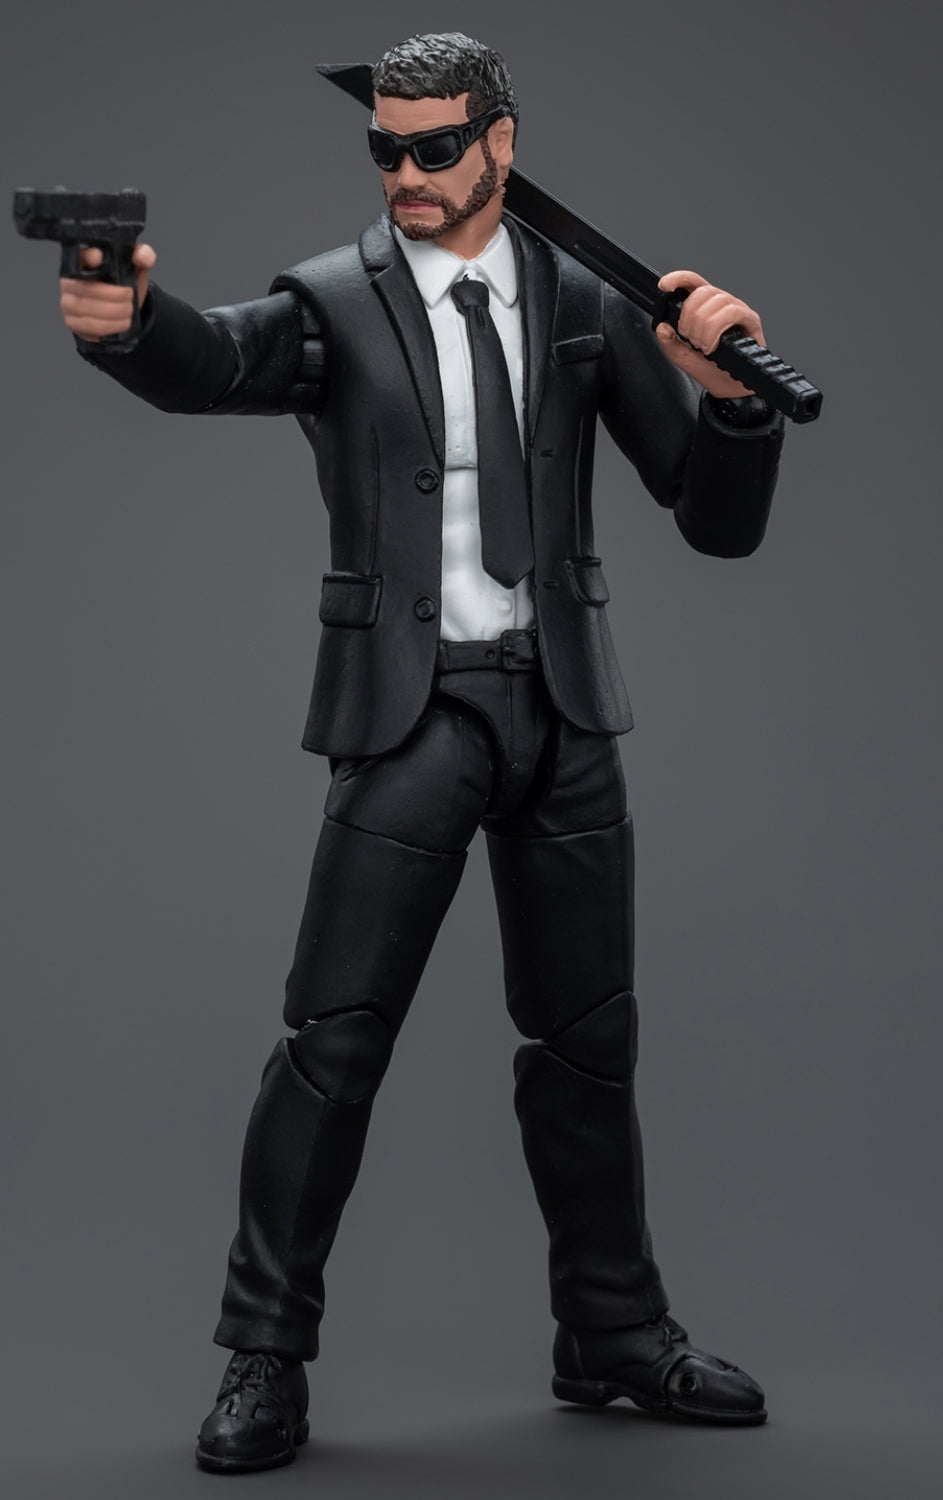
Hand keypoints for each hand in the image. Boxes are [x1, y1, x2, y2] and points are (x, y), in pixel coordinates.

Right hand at [59, 241, 155, 340]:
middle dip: (114, 297)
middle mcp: (71, 280)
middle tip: (129, 299)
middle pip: (86, 288)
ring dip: (113, 314)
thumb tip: (142, 255)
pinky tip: (119, 324)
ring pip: (86, 309)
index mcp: (84, 261)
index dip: (89, 257)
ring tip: (128, 313)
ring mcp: (68, 301)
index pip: (81, 256)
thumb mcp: (137, 270)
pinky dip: (107, 327)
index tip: (100, 258)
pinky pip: (86, 326)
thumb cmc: (124, 286)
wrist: (122, 311)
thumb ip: (143, 256)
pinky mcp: (72, 321)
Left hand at [655, 269, 765, 398]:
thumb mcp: (683, 358)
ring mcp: (737, 309)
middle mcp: (721, 303)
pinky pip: (732, 312)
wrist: (730, 388)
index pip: (692, 281)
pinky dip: (716, 329)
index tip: (664, 286)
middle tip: (691, 340)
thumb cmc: (711, 370)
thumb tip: (662, 327)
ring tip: (703, 346)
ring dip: (703, 328)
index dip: (678, 278)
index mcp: (704, 306)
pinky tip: (713, 345)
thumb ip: (669, 343)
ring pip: (716, 301)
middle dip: (689, 319)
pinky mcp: (750, 319)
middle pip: (701, 292)